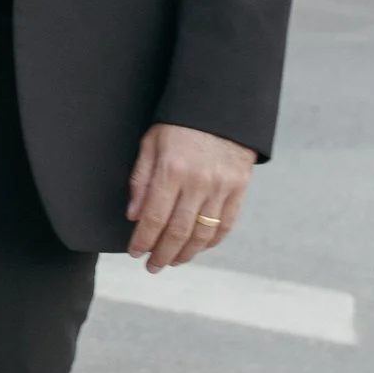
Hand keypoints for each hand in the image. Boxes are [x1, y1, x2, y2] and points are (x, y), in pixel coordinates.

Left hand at [125, 122, 253, 271]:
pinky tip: (197, 248)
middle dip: (162, 254)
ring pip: (202, 234)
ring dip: (186, 253)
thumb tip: (134, 216)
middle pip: (178, 232)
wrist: (222, 106)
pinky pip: (225, 225)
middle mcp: (198, 182)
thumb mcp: (151, 143)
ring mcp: (222, 188)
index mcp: (172, 170)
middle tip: (152, 266)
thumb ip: (141, 179)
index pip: (154, 218)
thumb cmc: (180, 124)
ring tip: (173, 261)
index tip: (134, 252)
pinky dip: (211, 242)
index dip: (143, 240)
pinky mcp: (239, 189)